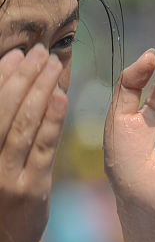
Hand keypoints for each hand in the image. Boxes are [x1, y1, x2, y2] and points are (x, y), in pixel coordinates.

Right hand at [0, 47, 67, 241]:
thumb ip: (2, 135)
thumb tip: (15, 93)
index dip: (1, 77)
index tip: (16, 54)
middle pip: (2, 109)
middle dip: (21, 76)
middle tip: (39, 51)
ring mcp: (2, 176)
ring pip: (21, 124)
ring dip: (38, 90)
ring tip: (52, 64)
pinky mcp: (28, 190)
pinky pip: (42, 148)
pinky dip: (52, 120)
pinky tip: (61, 96)